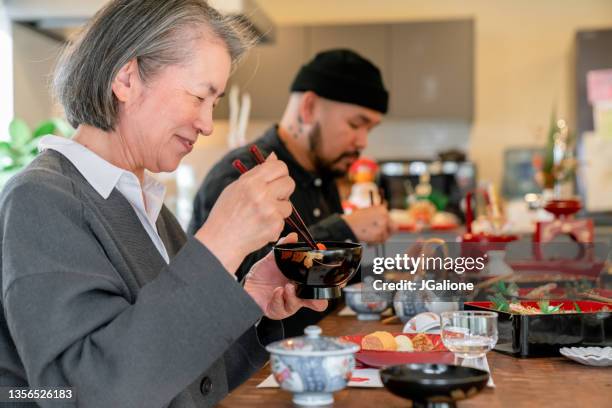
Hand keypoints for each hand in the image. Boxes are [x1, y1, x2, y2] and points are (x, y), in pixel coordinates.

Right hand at [196, 153, 294, 272]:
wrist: (220, 242)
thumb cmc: (226, 213)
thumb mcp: (236, 188)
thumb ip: (257, 173)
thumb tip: (274, 156)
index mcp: (251, 181)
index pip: (280, 166)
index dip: (280, 173)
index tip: (276, 179)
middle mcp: (261, 193)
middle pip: (289, 183)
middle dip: (284, 190)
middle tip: (273, 198)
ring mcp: (270, 210)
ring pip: (288, 205)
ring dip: (279, 210)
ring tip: (261, 215)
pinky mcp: (275, 226)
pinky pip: (283, 221)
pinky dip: (274, 224)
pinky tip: (260, 226)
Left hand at [244, 233, 327, 319]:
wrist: (246, 286)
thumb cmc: (263, 275)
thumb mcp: (273, 259)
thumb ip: (283, 247)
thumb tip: (293, 236)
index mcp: (301, 284)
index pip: (320, 289)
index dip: (329, 287)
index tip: (332, 279)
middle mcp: (297, 296)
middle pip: (317, 303)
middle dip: (318, 298)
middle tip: (311, 288)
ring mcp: (287, 305)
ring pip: (297, 304)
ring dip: (293, 295)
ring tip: (287, 286)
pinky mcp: (275, 311)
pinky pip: (281, 307)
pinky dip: (279, 298)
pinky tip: (276, 291)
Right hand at [342, 205, 393, 243]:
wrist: (348, 226)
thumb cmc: (355, 220)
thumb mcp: (368, 213)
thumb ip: (377, 216)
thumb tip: (384, 222)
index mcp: (382, 209)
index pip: (390, 219)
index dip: (387, 225)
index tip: (384, 230)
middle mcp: (385, 216)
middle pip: (394, 227)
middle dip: (388, 233)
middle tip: (381, 237)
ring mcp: (383, 225)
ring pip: (386, 236)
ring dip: (378, 239)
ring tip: (368, 237)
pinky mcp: (380, 233)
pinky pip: (380, 241)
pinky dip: (375, 242)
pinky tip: (368, 241)